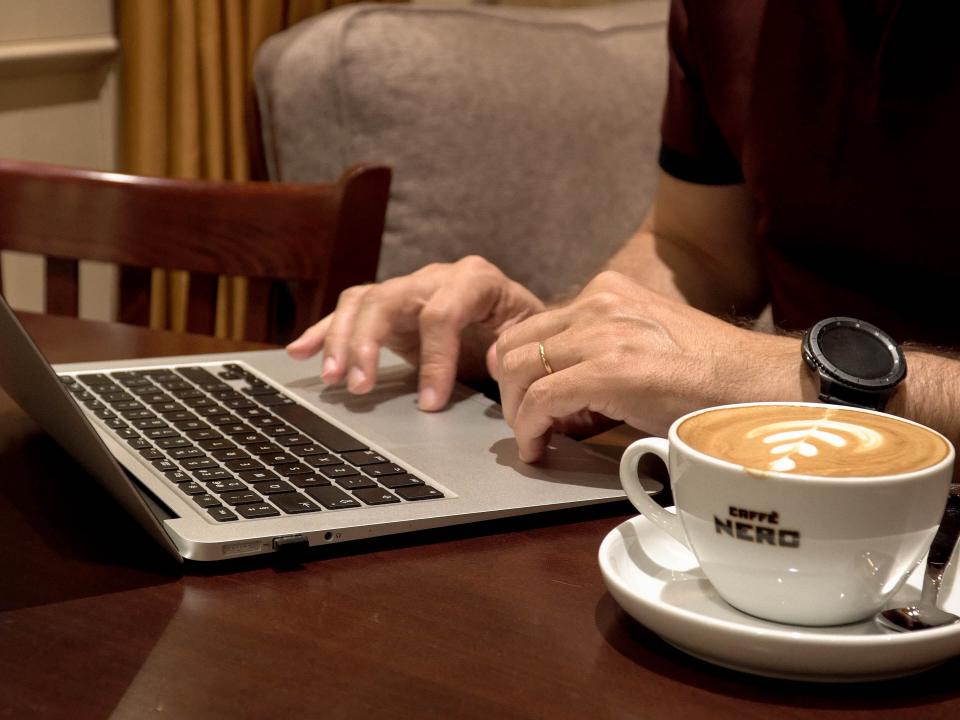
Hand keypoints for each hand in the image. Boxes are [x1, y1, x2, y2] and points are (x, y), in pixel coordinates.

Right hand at [287, 256, 543, 410]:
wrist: (514, 317)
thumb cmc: (521, 330)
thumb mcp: (527, 336)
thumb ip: (511, 346)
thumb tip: (489, 360)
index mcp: (475, 280)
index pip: (442, 314)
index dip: (434, 359)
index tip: (430, 403)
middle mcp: (435, 277)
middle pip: (388, 300)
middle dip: (368, 344)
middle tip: (358, 388)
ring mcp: (407, 288)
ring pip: (362, 303)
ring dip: (340, 340)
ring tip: (332, 379)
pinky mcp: (388, 306)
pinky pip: (349, 310)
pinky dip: (323, 331)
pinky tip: (299, 351)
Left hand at [495, 271, 807, 461]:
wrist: (760, 385)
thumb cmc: (711, 376)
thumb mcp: (646, 343)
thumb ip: (601, 350)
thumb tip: (562, 389)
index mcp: (608, 292)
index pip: (532, 327)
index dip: (521, 370)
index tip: (527, 400)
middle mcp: (600, 303)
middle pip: (514, 345)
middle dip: (511, 390)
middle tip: (527, 422)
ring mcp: (603, 334)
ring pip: (518, 371)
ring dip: (518, 412)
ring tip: (535, 438)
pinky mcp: (609, 370)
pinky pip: (541, 400)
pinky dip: (530, 429)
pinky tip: (539, 448)